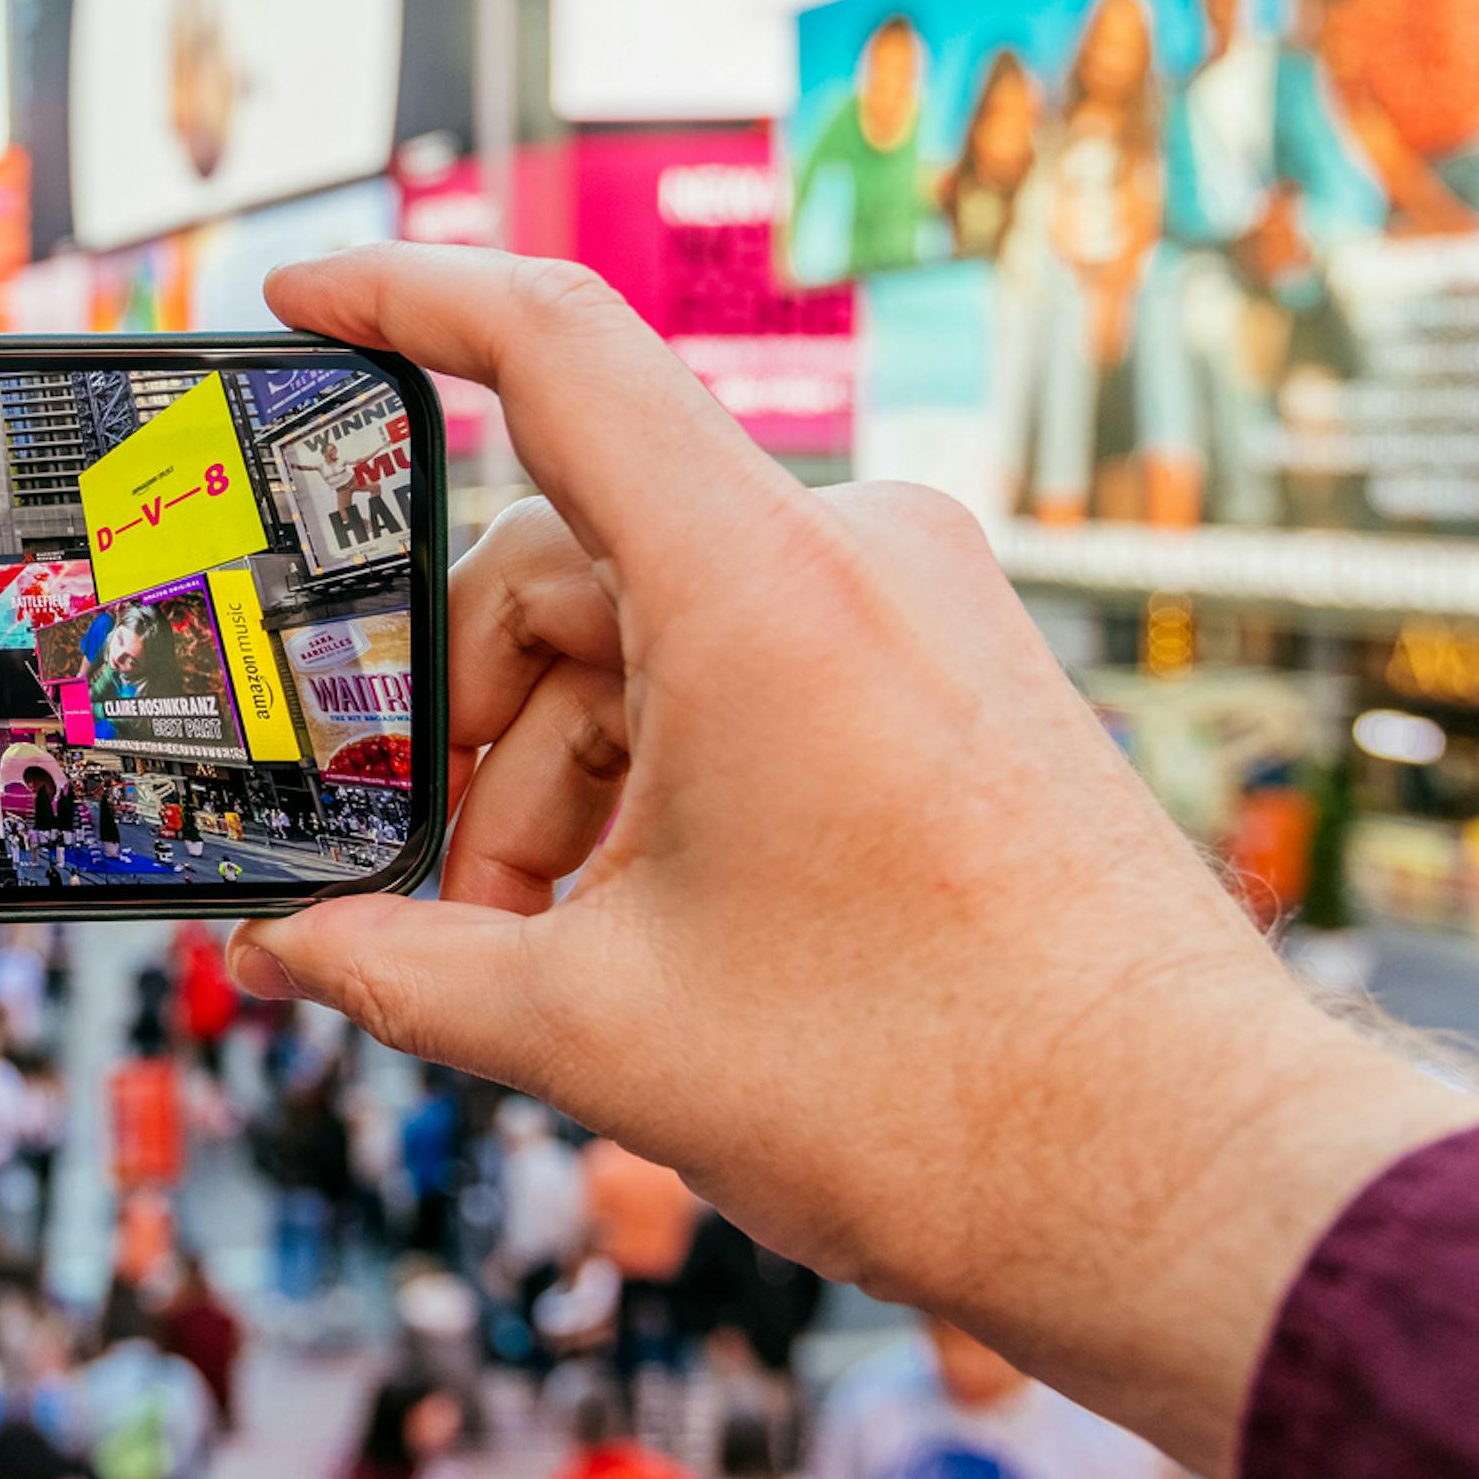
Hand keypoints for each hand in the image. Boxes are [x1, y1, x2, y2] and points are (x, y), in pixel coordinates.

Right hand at [241, 246, 1478, 1474]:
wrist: (1191, 1184)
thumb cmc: (940, 1098)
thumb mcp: (604, 1033)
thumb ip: (409, 970)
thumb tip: (287, 955)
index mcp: (762, 585)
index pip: (547, 345)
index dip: (399, 295)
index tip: (296, 294)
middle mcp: (854, 551)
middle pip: (566, 565)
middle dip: (472, 734)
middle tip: (442, 896)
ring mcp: (919, 607)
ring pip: (650, 642)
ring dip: (568, 788)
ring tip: (562, 965)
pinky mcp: (954, 673)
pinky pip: (746, 676)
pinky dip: (666, 782)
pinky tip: (653, 933)